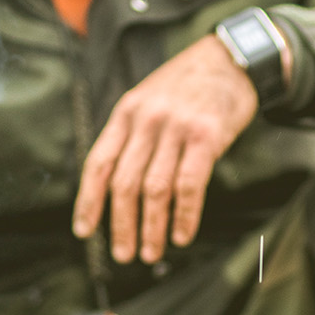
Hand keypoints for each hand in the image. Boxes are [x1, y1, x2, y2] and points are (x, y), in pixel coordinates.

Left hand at [71, 32, 289, 262]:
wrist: (231, 60)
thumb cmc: (189, 86)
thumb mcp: (148, 100)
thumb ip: (133, 136)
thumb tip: (119, 187)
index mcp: (126, 113)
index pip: (98, 163)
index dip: (88, 201)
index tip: (84, 231)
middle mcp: (146, 120)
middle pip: (124, 183)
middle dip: (120, 225)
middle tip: (123, 254)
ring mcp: (176, 128)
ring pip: (155, 189)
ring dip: (151, 228)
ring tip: (151, 253)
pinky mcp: (206, 137)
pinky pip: (189, 186)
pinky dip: (184, 216)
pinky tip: (182, 234)